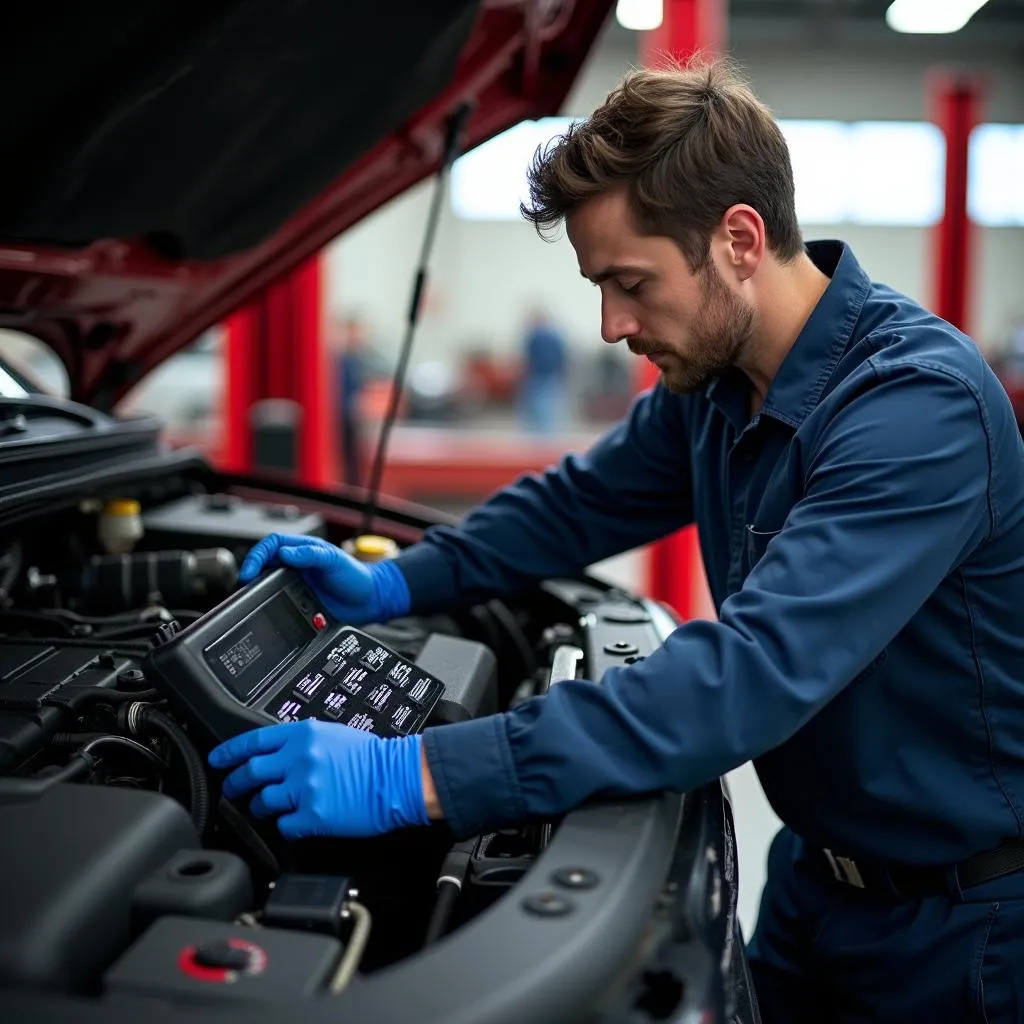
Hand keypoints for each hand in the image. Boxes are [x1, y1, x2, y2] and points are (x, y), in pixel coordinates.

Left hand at [209, 719, 430, 838]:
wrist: (397, 776)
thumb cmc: (372, 757)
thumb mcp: (332, 734)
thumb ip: (301, 742)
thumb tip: (276, 755)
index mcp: (303, 734)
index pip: (253, 741)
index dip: (229, 752)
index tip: (218, 760)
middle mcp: (299, 758)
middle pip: (249, 772)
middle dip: (235, 784)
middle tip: (233, 789)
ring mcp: (304, 787)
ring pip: (262, 801)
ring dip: (262, 807)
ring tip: (272, 808)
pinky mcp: (312, 815)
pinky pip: (283, 825)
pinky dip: (287, 825)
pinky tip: (297, 821)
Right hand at [238, 534, 409, 624]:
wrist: (370, 602)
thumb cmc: (357, 575)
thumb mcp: (335, 560)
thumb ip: (311, 554)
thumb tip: (285, 553)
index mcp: (303, 549)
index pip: (272, 545)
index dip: (257, 555)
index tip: (250, 570)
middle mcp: (296, 566)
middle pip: (264, 564)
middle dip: (252, 572)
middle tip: (245, 584)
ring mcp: (296, 585)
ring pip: (268, 585)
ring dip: (259, 590)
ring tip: (252, 596)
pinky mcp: (298, 603)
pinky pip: (278, 604)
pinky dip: (271, 606)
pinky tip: (269, 609)